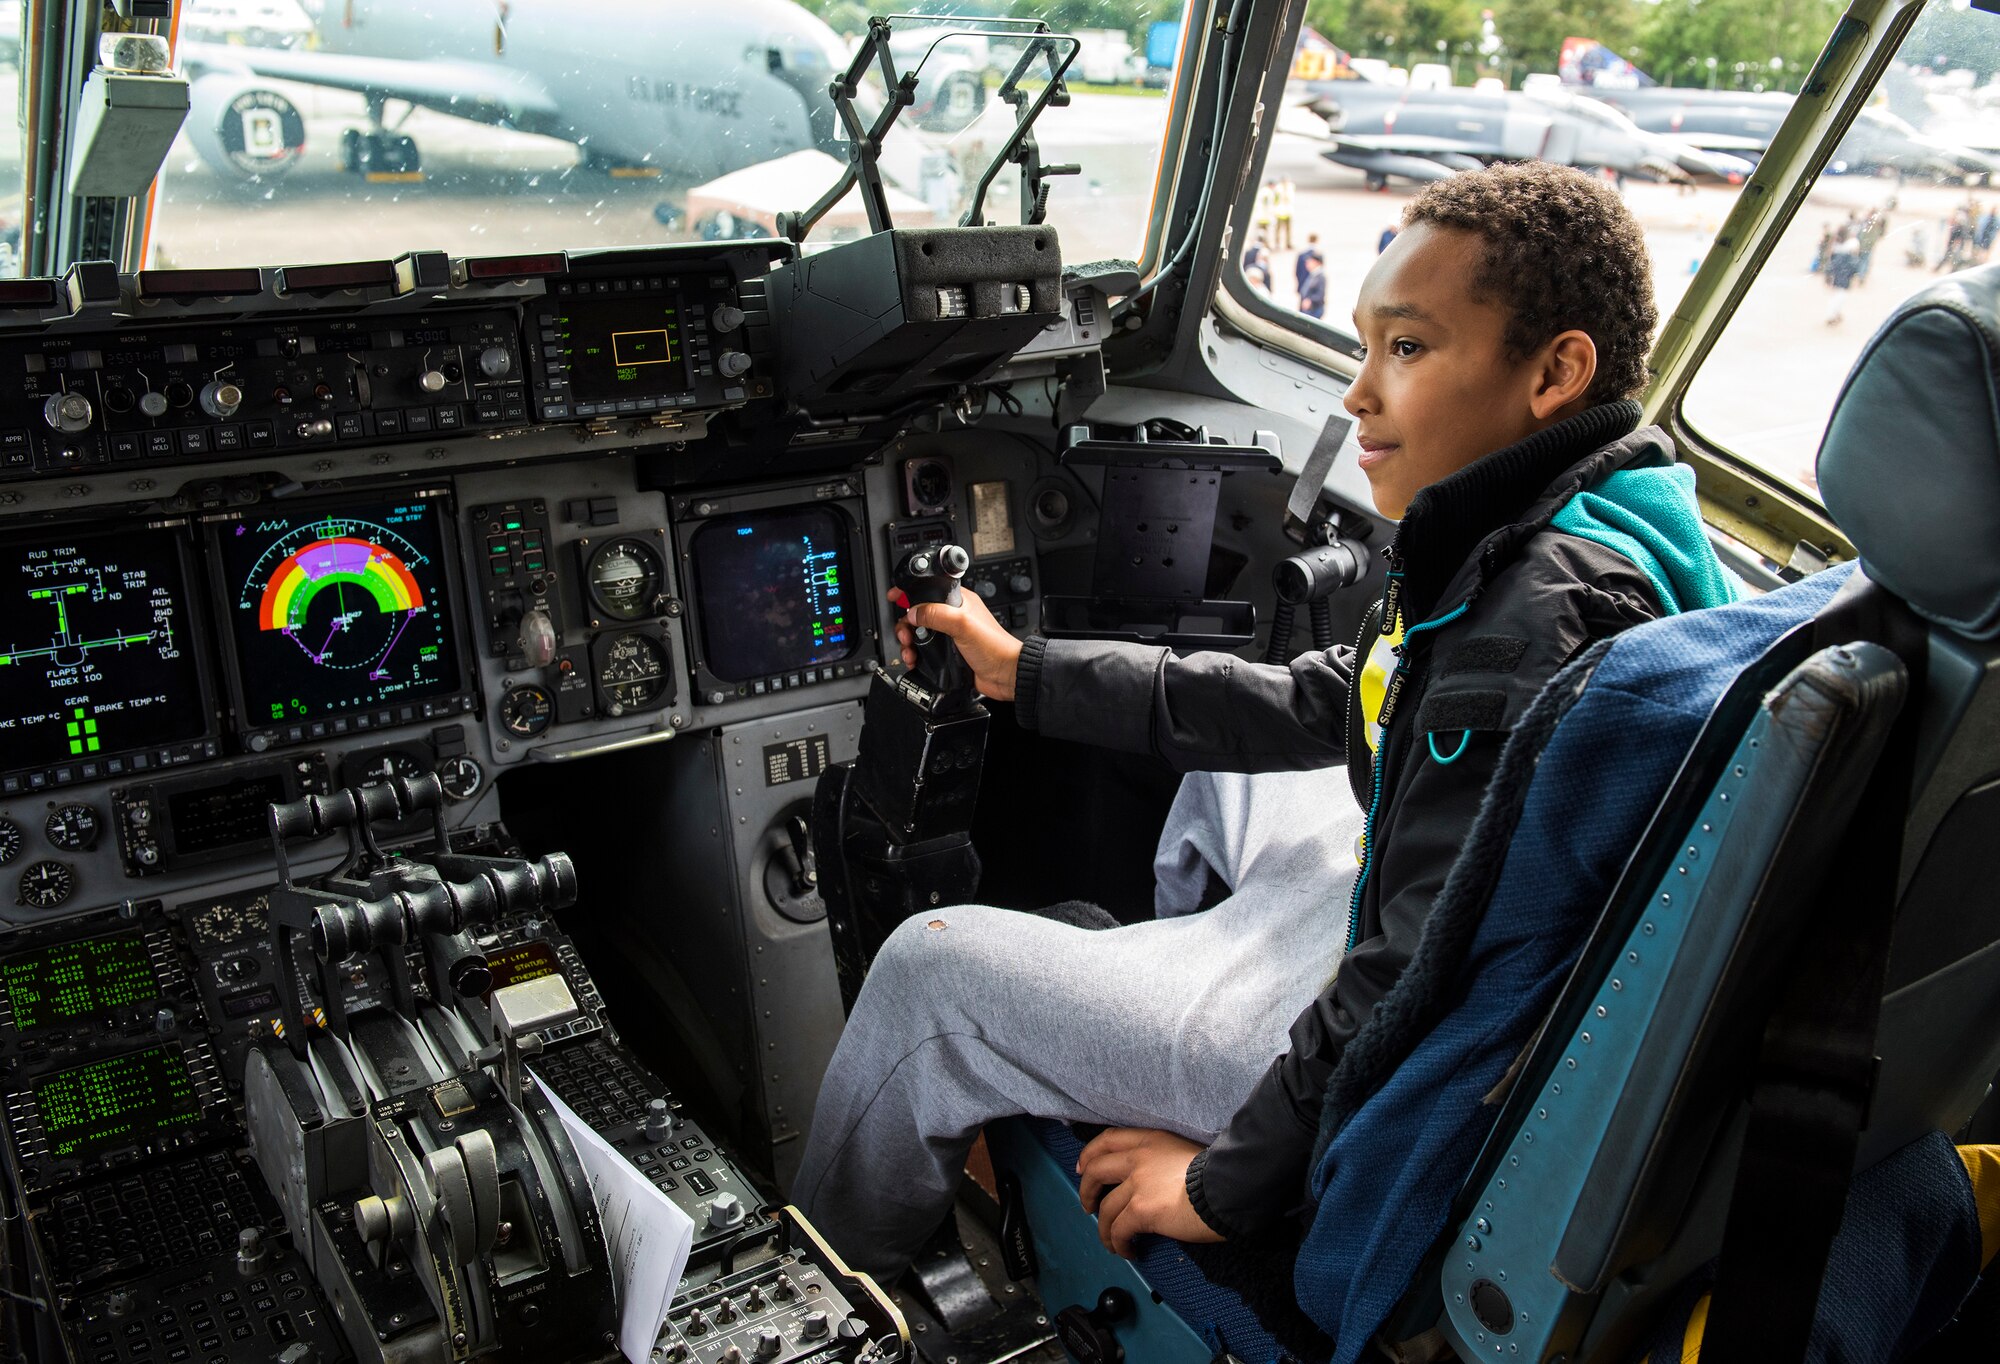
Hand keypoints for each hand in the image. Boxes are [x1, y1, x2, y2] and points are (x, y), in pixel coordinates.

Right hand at [891, 588, 1023, 700]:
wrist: (1005, 675)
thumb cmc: (995, 646)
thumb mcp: (962, 624)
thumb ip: (936, 614)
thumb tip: (914, 613)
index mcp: (958, 601)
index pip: (929, 589)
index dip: (910, 592)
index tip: (895, 596)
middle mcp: (952, 616)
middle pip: (918, 614)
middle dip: (906, 625)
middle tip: (906, 635)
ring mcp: (949, 636)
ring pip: (919, 634)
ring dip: (908, 642)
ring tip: (910, 651)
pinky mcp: (948, 653)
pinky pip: (925, 651)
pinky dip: (916, 656)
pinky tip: (915, 661)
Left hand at [1075, 1128, 1223, 1257]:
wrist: (1228, 1188)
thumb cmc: (1217, 1174)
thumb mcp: (1186, 1152)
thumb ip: (1163, 1160)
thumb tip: (1154, 1181)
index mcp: (1150, 1140)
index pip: (1108, 1140)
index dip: (1090, 1154)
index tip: (1082, 1167)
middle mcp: (1138, 1158)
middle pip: (1095, 1172)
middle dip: (1086, 1191)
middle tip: (1088, 1206)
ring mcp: (1137, 1184)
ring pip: (1105, 1208)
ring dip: (1103, 1228)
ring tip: (1111, 1242)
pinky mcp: (1141, 1210)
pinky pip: (1118, 1231)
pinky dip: (1118, 1244)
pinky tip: (1128, 1251)